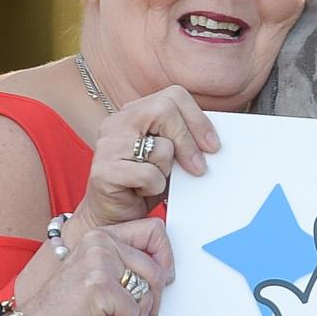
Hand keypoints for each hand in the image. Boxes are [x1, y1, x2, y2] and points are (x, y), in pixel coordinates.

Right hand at [14, 216, 172, 315]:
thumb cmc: (68, 309)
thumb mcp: (100, 276)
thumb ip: (129, 265)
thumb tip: (169, 271)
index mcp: (102, 236)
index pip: (155, 230)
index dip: (166, 258)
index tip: (160, 281)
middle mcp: (101, 243)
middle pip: (158, 271)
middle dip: (150, 303)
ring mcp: (100, 263)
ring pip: (149, 293)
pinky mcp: (100, 287)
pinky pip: (134, 313)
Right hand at [77, 86, 219, 231]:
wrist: (115, 219)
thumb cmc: (144, 185)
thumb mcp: (169, 156)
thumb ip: (184, 140)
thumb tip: (213, 141)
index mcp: (134, 113)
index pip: (173, 96)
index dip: (198, 119)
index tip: (213, 145)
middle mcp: (117, 123)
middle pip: (165, 111)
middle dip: (189, 140)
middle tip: (200, 167)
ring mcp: (107, 145)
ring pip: (160, 147)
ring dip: (167, 170)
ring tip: (154, 181)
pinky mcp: (104, 171)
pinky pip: (148, 174)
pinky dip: (153, 188)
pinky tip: (142, 192)